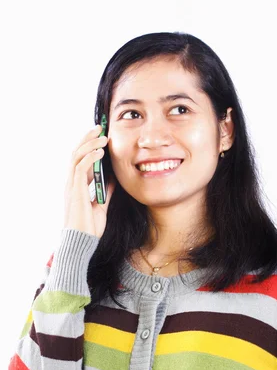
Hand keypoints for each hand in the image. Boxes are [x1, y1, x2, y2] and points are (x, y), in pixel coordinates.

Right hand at [64, 124, 115, 238]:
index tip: (101, 136)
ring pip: (76, 156)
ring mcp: (72, 185)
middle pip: (76, 152)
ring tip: (102, 136)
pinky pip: (80, 167)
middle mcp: (72, 182)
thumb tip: (113, 179)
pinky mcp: (75, 190)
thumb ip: (105, 191)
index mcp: (77, 185)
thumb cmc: (89, 228)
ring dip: (89, 144)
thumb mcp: (102, 206)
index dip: (89, 146)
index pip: (81, 159)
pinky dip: (90, 157)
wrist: (82, 242)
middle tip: (99, 127)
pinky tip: (101, 152)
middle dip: (87, 138)